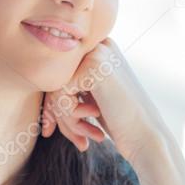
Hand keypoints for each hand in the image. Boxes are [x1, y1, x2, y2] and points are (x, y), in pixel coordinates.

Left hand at [41, 36, 169, 163]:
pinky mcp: (92, 67)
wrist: (147, 137)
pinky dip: (70, 118)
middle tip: (73, 139)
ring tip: (84, 137)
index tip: (52, 129)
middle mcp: (100, 45)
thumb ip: (70, 85)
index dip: (54, 103)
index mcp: (101, 49)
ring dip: (65, 119)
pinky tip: (93, 129)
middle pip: (55, 78)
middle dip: (57, 113)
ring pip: (55, 87)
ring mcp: (96, 54)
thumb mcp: (92, 98)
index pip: (61, 73)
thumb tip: (37, 87)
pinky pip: (60, 94)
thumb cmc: (121, 121)